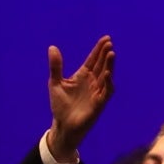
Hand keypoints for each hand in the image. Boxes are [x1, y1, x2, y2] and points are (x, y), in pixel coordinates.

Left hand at [44, 35, 115, 162]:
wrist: (62, 125)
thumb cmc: (60, 105)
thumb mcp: (55, 83)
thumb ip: (56, 66)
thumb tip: (52, 47)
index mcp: (82, 75)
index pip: (93, 60)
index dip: (98, 49)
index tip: (106, 38)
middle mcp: (92, 82)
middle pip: (101, 65)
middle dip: (105, 54)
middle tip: (109, 43)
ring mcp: (97, 92)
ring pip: (106, 76)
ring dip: (109, 65)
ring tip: (111, 53)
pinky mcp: (99, 103)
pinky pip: (107, 91)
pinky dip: (108, 82)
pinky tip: (108, 73)